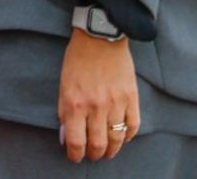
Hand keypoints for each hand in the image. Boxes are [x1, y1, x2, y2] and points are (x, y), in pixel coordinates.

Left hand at [60, 29, 138, 160]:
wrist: (99, 38)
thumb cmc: (77, 60)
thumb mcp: (63, 84)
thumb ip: (64, 111)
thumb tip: (67, 135)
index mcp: (74, 103)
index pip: (76, 141)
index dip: (75, 154)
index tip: (75, 157)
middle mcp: (95, 107)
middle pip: (98, 144)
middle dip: (94, 154)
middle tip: (93, 155)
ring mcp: (115, 104)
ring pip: (117, 139)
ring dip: (112, 150)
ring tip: (108, 152)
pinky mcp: (131, 98)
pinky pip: (133, 126)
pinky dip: (128, 136)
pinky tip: (123, 138)